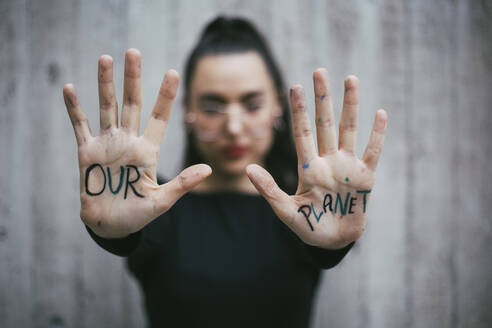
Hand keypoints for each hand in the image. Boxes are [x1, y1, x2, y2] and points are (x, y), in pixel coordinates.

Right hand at [63, 49, 210, 237]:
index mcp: (149, 151)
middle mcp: (129, 141)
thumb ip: (182, 184)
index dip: (165, 96)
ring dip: (105, 84)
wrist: (110, 226)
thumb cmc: (138, 214)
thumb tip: (208, 169)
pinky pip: (80, 126)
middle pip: (132, 103)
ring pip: (107, 107)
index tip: (173, 73)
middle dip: (133, 78)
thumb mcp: (162, 201)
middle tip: (133, 52)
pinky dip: (74, 109)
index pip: (159, 118)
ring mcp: (107, 144)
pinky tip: (70, 88)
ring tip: (106, 59)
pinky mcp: (87, 152)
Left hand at [246, 69, 386, 248]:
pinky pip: (372, 152)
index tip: (293, 87)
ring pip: (348, 130)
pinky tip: (380, 114)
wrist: (332, 242)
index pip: (302, 132)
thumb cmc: (308, 226)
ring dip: (350, 106)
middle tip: (318, 72)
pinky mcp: (366, 178)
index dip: (299, 110)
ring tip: (350, 79)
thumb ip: (269, 190)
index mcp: (308, 167)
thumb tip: (247, 169)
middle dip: (321, 98)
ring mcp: (347, 167)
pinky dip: (377, 135)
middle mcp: (327, 161)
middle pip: (324, 123)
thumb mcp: (286, 210)